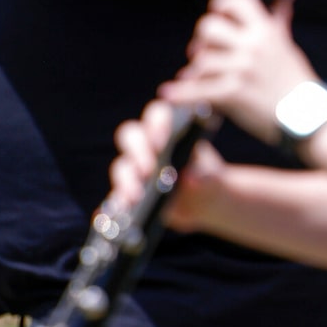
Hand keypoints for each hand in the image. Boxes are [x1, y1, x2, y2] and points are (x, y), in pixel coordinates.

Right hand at [109, 100, 227, 232]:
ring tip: (134, 198)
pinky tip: (118, 211)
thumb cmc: (207, 179)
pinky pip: (115, 195)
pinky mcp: (128, 191)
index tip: (161, 143)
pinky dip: (114, 204)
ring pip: (121, 167)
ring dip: (125, 181)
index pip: (156, 115)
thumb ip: (205, 175)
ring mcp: (134, 168)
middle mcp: (146, 145)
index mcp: (168, 130)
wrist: (203, 203)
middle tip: (147, 170)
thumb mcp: (212, 176)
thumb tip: (190, 178)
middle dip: (137, 152)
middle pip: (130, 136)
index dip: (155, 124)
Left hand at [165, 0, 315, 143]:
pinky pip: (198, 89)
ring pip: (201, 60)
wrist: (308, 119)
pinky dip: (180, 93)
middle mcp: (253, 45)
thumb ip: (278, 26)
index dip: (220, 4)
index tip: (216, 14)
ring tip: (196, 78)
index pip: (236, 2)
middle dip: (201, 39)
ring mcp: (243, 68)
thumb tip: (281, 5)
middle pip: (208, 27)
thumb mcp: (288, 49)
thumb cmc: (297, 84)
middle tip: (201, 51)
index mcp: (266, 31)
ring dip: (194, 70)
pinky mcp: (234, 92)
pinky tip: (169, 94)